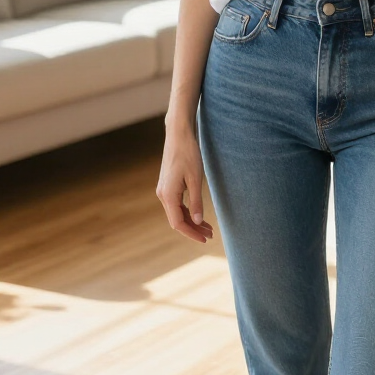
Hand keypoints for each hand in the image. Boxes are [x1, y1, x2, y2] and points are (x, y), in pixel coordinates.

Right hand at [156, 121, 213, 243]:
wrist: (179, 134)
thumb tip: (197, 221)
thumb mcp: (195, 178)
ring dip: (191, 220)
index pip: (178, 223)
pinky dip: (187, 211)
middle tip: (210, 235)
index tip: (205, 239)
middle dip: (194, 228)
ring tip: (208, 227)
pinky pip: (177, 204)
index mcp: (168, 195)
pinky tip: (198, 214)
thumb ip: (196, 201)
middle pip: (177, 220)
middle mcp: (163, 195)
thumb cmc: (188, 154)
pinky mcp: (168, 185)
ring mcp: (164, 190)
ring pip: (177, 212)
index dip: (192, 233)